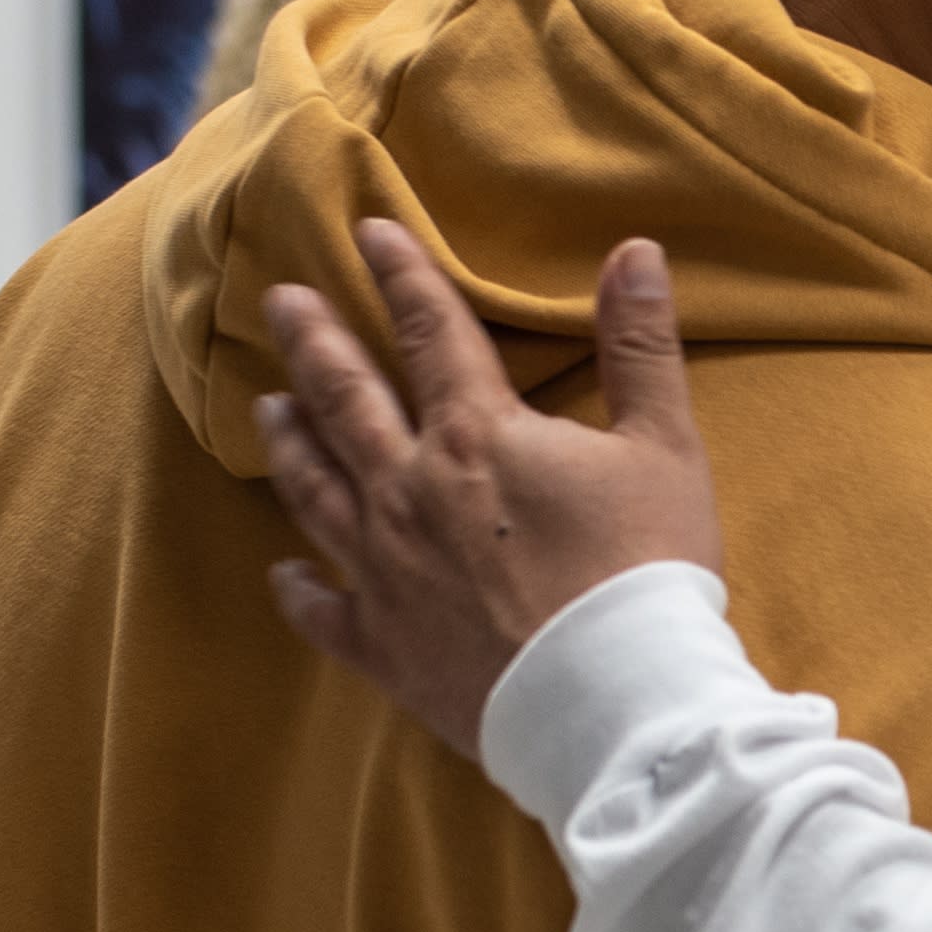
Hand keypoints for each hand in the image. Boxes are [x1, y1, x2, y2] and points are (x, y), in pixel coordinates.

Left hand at [258, 221, 725, 756]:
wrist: (617, 700)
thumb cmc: (647, 571)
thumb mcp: (663, 447)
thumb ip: (641, 347)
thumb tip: (635, 252)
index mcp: (477, 436)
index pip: (430, 332)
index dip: (401, 274)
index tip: (369, 231)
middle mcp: (412, 492)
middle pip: (347, 399)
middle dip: (313, 341)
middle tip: (280, 301)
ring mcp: (387, 571)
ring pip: (317, 491)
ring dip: (290, 443)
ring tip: (268, 407)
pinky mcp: (386, 646)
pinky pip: (324, 613)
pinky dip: (300, 592)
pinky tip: (283, 576)